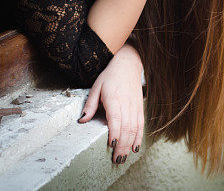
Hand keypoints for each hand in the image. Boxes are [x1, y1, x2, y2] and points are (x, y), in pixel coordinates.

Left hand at [77, 44, 143, 164]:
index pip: (116, 118)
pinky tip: (135, 147)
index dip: (115, 133)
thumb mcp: (96, 87)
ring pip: (135, 128)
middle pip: (127, 127)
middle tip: (117, 160)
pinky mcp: (140, 108)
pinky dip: (139, 137)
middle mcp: (127, 104)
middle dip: (122, 145)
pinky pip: (141, 125)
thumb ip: (90, 104)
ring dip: (130, 144)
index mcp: (114, 98)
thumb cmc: (110, 76)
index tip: (112, 145)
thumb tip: (82, 120)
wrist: (129, 64)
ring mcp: (135, 106)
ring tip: (124, 158)